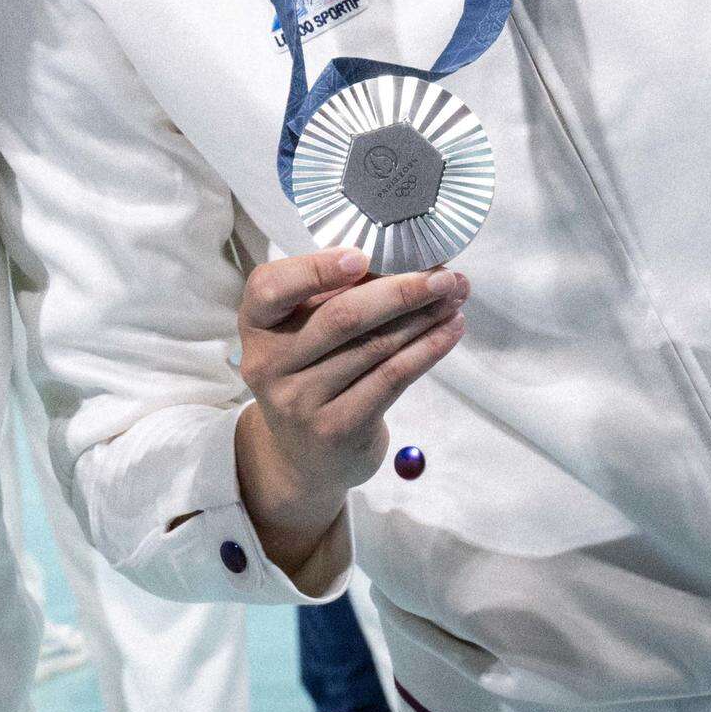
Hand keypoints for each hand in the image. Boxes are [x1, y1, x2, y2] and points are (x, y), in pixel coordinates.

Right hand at [231, 247, 466, 573]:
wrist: (303, 456)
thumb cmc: (309, 371)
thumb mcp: (300, 332)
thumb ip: (332, 296)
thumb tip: (403, 261)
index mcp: (256, 324)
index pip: (270, 288)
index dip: (315, 269)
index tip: (362, 256)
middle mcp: (270, 363)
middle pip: (341, 317)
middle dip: (400, 291)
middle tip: (443, 275)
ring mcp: (302, 401)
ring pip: (376, 346)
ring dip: (424, 317)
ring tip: (455, 297)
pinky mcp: (339, 428)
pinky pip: (393, 378)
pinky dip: (428, 350)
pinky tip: (450, 330)